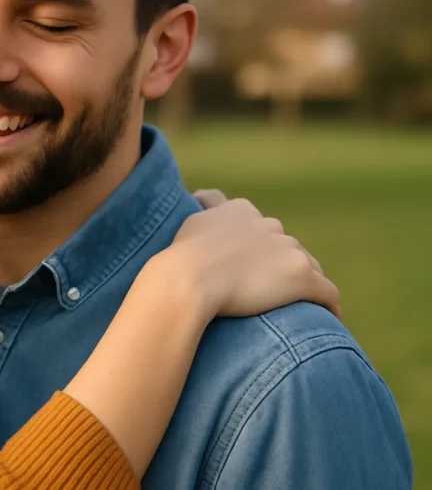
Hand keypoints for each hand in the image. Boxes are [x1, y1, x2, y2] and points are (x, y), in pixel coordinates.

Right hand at [149, 196, 340, 319]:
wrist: (190, 278)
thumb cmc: (184, 254)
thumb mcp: (192, 221)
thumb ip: (206, 211)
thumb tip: (202, 198)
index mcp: (242, 210)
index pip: (259, 226)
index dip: (258, 246)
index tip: (252, 264)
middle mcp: (270, 225)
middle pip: (286, 246)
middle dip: (282, 264)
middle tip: (271, 289)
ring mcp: (289, 250)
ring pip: (309, 266)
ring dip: (303, 282)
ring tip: (300, 304)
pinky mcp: (302, 278)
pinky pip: (327, 292)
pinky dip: (328, 304)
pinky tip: (330, 316)